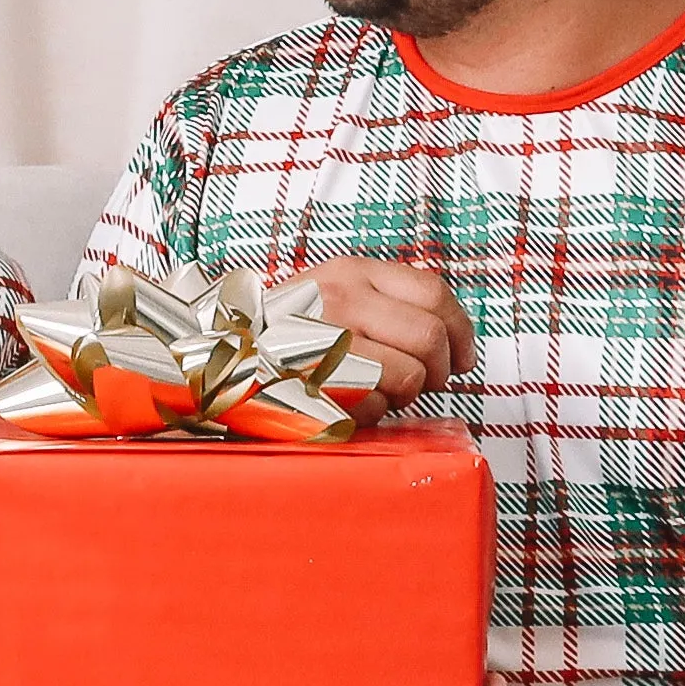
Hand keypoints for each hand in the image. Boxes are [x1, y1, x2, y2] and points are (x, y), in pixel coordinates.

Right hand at [298, 255, 473, 405]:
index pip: (433, 293)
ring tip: (378, 392)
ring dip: (404, 395)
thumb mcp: (336, 296)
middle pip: (430, 337)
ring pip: (410, 375)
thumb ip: (390, 305)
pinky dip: (374, 413)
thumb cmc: (289, 337)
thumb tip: (457, 344)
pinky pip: (377, 405)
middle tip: (421, 383)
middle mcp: (340, 299)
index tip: (462, 358)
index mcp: (351, 272)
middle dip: (438, 370)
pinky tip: (351, 403)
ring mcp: (326, 340)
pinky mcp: (317, 383)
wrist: (221, 362)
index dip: (461, 331)